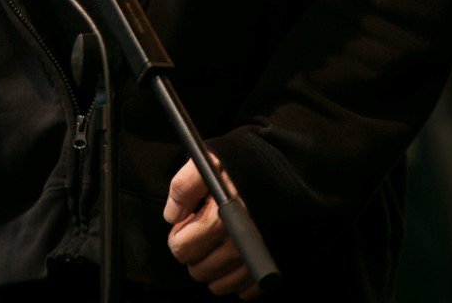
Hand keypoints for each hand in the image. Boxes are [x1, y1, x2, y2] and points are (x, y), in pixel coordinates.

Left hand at [164, 156, 258, 297]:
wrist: (279, 175)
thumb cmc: (240, 168)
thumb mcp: (208, 162)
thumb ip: (184, 185)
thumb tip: (172, 216)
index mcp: (221, 217)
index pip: (182, 249)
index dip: (179, 236)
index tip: (187, 223)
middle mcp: (239, 243)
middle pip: (198, 270)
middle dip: (195, 253)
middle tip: (203, 232)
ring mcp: (255, 260)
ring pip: (217, 285)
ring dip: (213, 269)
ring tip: (219, 243)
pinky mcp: (269, 269)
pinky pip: (242, 291)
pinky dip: (235, 279)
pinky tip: (236, 256)